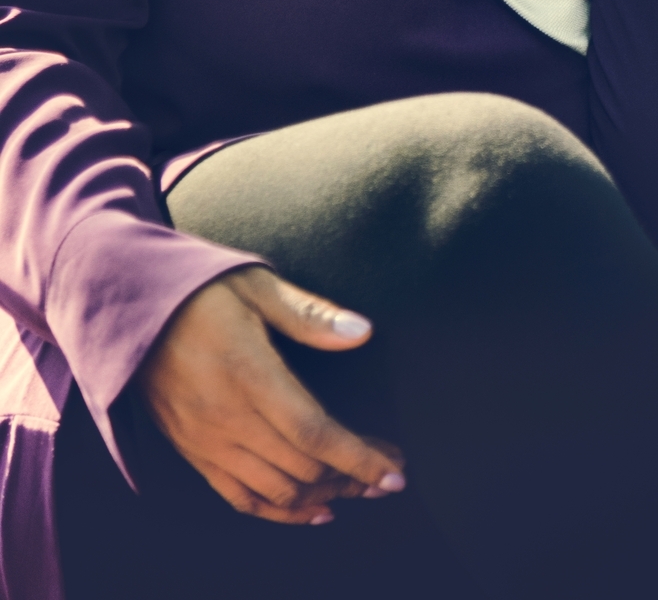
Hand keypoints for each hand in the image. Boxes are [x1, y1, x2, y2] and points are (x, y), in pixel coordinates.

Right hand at [138, 267, 404, 524]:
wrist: (123, 309)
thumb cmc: (197, 291)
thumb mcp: (256, 286)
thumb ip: (310, 314)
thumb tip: (362, 331)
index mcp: (249, 375)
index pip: (315, 433)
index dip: (359, 458)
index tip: (395, 472)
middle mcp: (226, 417)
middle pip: (302, 467)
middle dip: (353, 476)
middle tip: (388, 471)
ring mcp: (205, 439)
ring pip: (274, 489)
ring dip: (323, 496)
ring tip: (360, 489)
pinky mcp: (190, 450)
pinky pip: (238, 496)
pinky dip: (278, 510)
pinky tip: (313, 510)